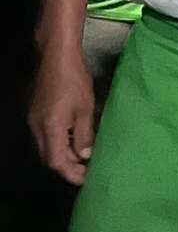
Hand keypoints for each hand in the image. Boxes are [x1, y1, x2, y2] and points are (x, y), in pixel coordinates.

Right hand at [28, 45, 95, 184]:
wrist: (56, 53)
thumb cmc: (74, 77)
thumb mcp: (86, 107)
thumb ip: (85, 134)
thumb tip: (85, 155)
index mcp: (50, 127)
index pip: (56, 162)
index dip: (71, 173)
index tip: (87, 178)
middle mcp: (37, 127)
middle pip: (49, 157)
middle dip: (68, 166)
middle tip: (88, 167)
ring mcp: (34, 118)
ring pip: (47, 146)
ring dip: (64, 153)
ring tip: (84, 153)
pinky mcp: (36, 110)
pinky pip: (45, 134)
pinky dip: (59, 140)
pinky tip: (74, 136)